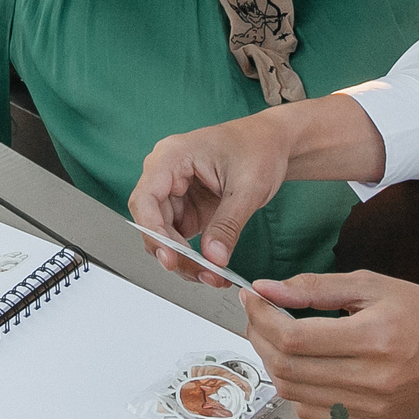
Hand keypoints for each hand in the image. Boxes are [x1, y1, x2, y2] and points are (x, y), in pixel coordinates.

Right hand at [127, 112, 295, 284]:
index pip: (146, 198)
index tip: (170, 255)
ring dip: (184, 259)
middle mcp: (166, 173)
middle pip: (152, 221)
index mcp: (172, 156)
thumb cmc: (258, 147)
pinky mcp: (186, 207)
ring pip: (164, 234)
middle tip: (200, 272)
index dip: (152, 230)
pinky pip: (180, 237)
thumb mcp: (248, 187)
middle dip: (173, 251)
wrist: (273, 143)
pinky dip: (194, 256)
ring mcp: (175, 192)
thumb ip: (228, 224)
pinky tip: (211, 267)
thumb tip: (213, 257)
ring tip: (212, 275)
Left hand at [241, 271, 418, 418]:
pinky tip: (305, 365)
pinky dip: (297, 388)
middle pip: (288, 368)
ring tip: (277, 338)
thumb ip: (315, 288)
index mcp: (374, 338)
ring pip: (293, 394)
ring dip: (274, 364)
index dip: (261, 317)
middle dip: (260, 338)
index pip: (293, 338)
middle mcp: (372, 379)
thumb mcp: (372, 285)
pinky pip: (313, 412)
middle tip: (259, 316)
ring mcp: (371, 408)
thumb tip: (268, 289)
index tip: (251, 299)